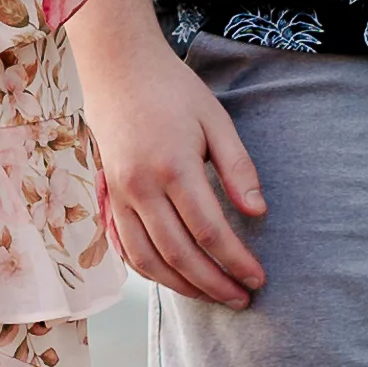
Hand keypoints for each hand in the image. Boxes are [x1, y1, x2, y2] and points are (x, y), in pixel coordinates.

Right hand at [69, 2, 266, 304]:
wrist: (118, 68)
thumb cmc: (173, 90)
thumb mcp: (217, 120)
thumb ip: (238, 169)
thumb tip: (258, 213)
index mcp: (173, 167)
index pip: (209, 231)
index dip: (236, 261)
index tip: (258, 279)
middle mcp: (141, 187)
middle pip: (179, 254)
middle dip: (214, 284)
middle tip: (242, 299)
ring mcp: (119, 195)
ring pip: (148, 260)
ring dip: (182, 286)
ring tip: (213, 296)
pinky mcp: (108, 197)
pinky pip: (125, 247)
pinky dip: (149, 271)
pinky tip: (173, 279)